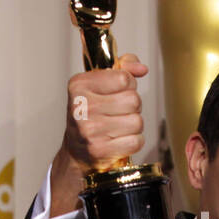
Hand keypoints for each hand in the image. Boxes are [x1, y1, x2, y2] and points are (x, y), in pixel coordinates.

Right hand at [49, 54, 147, 215]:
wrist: (77, 150)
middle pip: (133, 100)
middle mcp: (82, 107)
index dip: (128, 85)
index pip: (124, 78)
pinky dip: (133, 142)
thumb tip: (141, 69)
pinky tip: (119, 140)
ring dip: (133, 125)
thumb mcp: (100, 84)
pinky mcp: (100, 150)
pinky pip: (136, 141)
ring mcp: (89, 130)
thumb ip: (123, 68)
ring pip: (137, 121)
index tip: (117, 92)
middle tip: (119, 112)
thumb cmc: (91, 113)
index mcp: (80, 85)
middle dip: (132, 107)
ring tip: (118, 126)